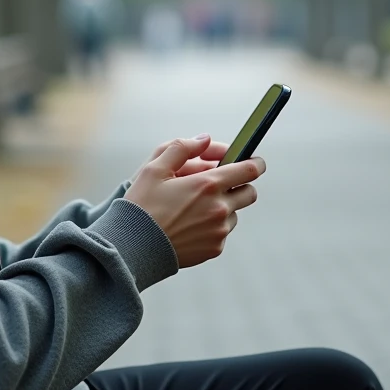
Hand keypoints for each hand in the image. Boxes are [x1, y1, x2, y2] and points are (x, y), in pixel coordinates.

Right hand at [125, 134, 263, 268]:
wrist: (133, 248)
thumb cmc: (142, 206)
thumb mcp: (154, 169)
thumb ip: (182, 147)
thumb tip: (205, 140)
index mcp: (208, 184)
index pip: (250, 170)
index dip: (255, 163)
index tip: (253, 161)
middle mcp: (219, 208)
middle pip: (250, 193)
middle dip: (240, 185)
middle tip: (221, 184)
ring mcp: (219, 231)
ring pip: (234, 213)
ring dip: (223, 206)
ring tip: (195, 207)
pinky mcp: (215, 249)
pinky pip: (222, 232)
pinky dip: (213, 226)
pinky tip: (190, 225)